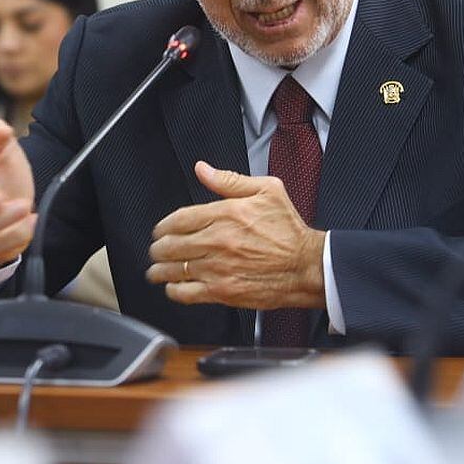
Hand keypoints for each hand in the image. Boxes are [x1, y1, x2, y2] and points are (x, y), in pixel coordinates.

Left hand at [146, 161, 325, 308]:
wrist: (307, 266)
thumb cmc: (289, 230)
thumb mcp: (266, 190)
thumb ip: (229, 180)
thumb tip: (202, 169)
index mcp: (226, 215)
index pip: (179, 219)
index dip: (162, 226)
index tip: (159, 230)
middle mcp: (218, 241)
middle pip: (170, 245)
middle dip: (157, 248)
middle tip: (156, 250)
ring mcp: (218, 268)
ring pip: (174, 270)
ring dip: (159, 270)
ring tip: (156, 269)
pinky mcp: (223, 291)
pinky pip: (186, 293)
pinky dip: (173, 290)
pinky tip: (173, 287)